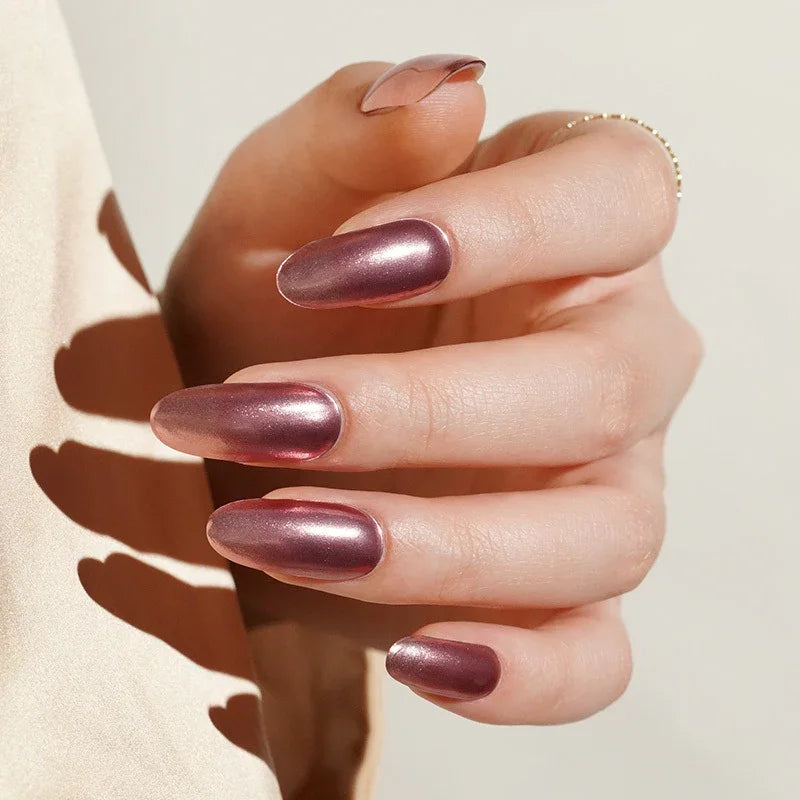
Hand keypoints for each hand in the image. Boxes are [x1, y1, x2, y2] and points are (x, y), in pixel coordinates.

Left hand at [153, 55, 700, 723]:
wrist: (258, 410)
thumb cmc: (286, 290)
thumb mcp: (284, 191)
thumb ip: (354, 128)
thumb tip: (442, 97)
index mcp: (575, 231)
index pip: (616, 199)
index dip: (494, 230)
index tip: (325, 269)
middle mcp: (617, 360)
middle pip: (595, 388)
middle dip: (418, 412)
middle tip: (266, 417)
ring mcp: (604, 484)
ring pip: (597, 533)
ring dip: (437, 544)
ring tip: (278, 531)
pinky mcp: (561, 593)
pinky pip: (594, 655)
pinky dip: (521, 673)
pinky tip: (418, 658)